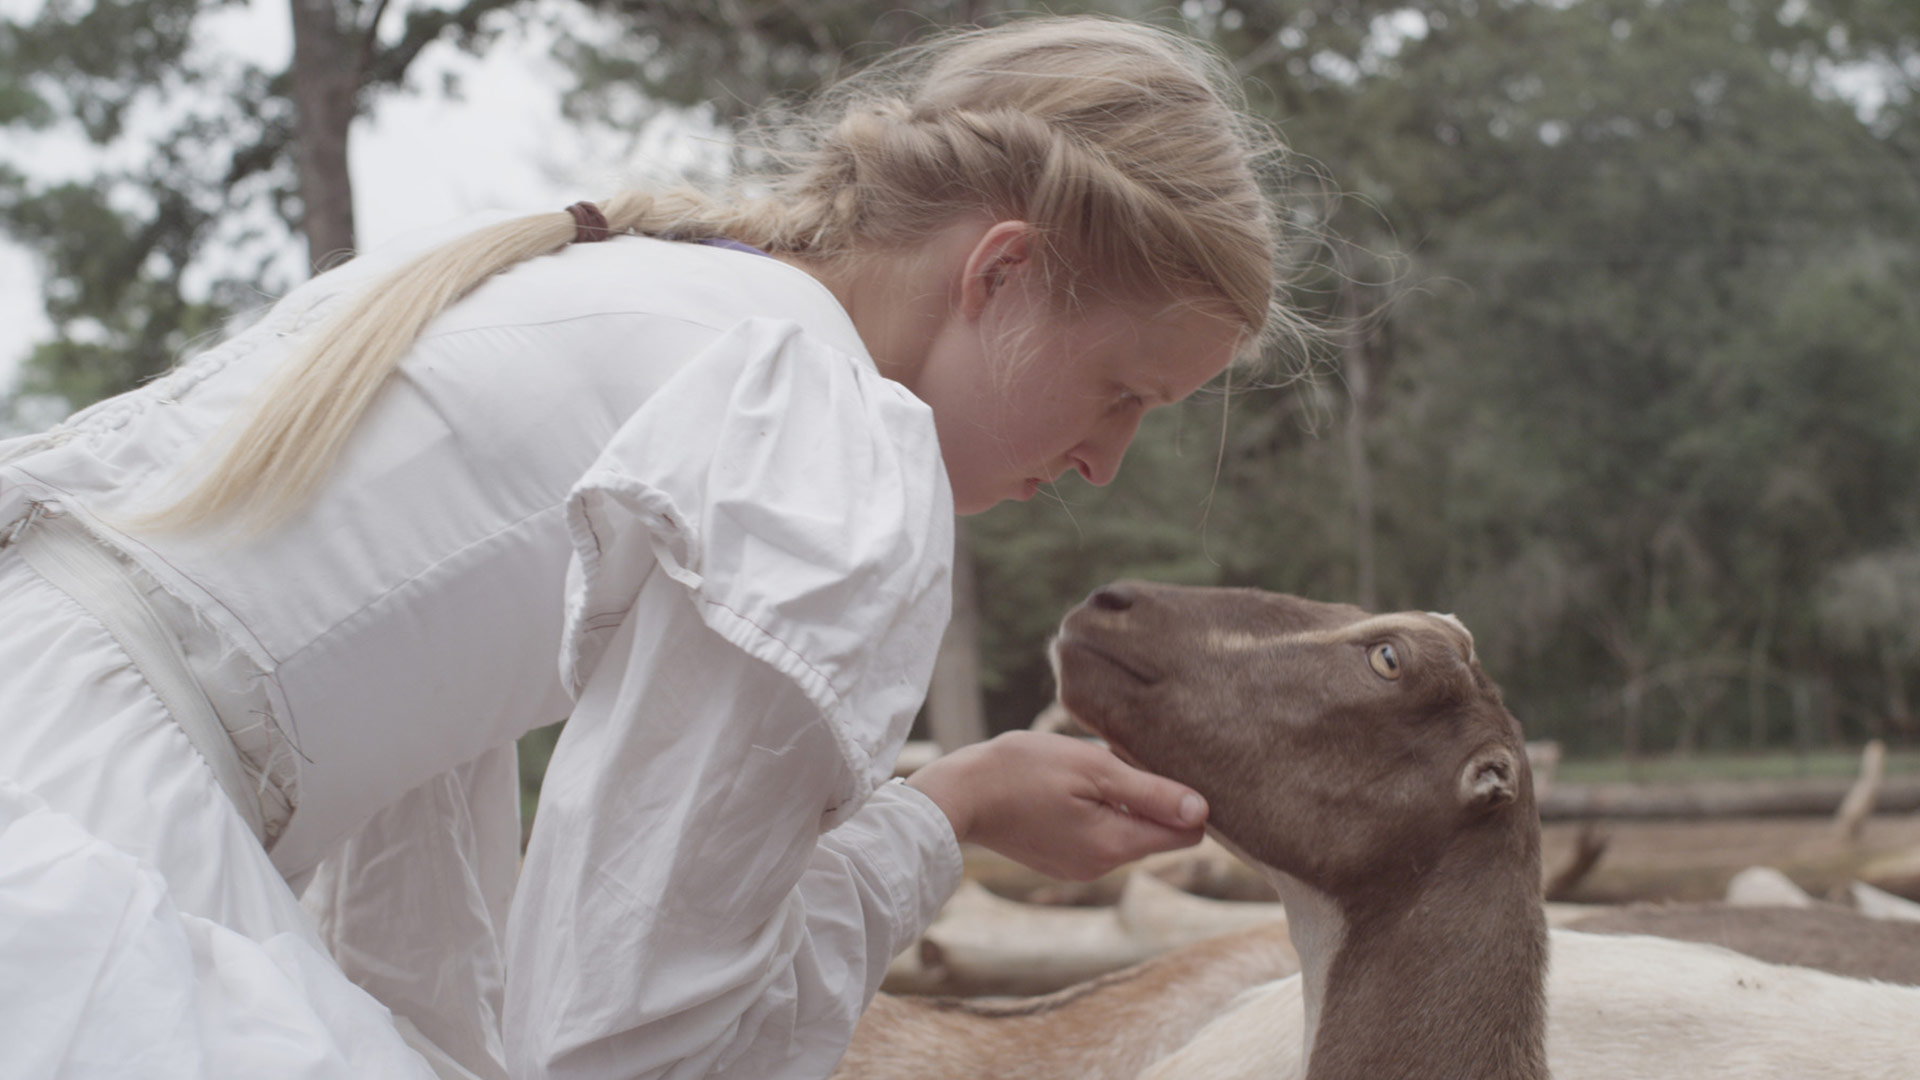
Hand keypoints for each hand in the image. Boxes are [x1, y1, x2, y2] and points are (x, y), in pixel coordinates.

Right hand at [905, 730, 1208, 881]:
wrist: (958, 794)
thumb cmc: (1023, 771)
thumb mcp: (1093, 768)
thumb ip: (1151, 793)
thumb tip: (1203, 812)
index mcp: (1115, 845)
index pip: (1186, 834)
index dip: (1186, 799)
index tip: (1163, 766)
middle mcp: (1102, 867)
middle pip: (1157, 833)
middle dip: (1150, 797)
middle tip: (1118, 758)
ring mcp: (1079, 868)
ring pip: (1127, 833)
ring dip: (1121, 802)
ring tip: (1086, 770)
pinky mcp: (1061, 861)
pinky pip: (1099, 836)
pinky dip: (1096, 811)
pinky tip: (1068, 787)